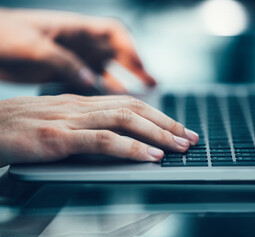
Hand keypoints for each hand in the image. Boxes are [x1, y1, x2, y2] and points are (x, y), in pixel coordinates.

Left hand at [0, 8, 154, 91]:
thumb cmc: (2, 34)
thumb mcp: (32, 45)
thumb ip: (63, 62)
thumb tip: (90, 80)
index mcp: (75, 29)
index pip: (114, 33)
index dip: (131, 48)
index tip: (140, 66)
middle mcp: (79, 42)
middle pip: (118, 53)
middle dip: (137, 67)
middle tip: (152, 85)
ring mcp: (74, 56)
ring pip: (108, 68)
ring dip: (125, 80)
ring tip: (142, 95)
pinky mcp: (65, 71)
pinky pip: (93, 80)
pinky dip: (105, 90)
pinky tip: (112, 101)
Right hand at [0, 94, 197, 166]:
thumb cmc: (21, 127)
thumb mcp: (60, 121)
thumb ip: (87, 125)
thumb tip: (114, 135)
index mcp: (84, 102)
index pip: (131, 103)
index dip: (159, 115)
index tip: (179, 128)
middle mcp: (82, 106)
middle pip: (136, 109)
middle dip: (168, 124)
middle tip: (190, 138)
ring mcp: (71, 120)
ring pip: (125, 120)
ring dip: (157, 134)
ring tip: (179, 147)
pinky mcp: (59, 138)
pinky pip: (102, 140)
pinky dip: (130, 148)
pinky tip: (149, 157)